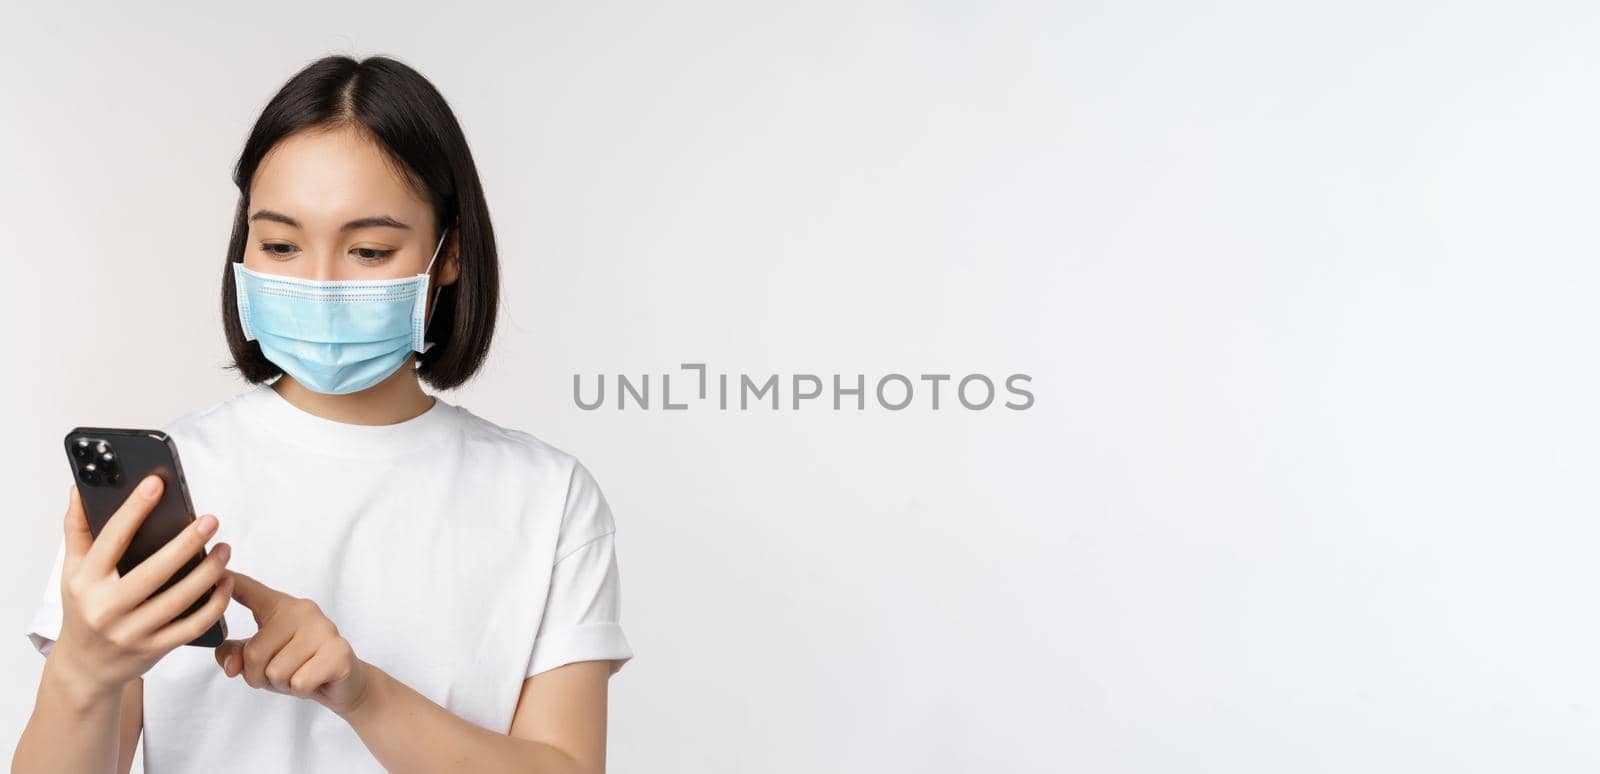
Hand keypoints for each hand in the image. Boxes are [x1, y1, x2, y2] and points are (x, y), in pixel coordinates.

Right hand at [51, 478, 233, 693]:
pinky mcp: (155, 649)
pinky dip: (215, 604)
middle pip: (154, 571)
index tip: (157, 484)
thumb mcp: (73, 571)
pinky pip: (192, 626)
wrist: (85, 667)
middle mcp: (107, 608)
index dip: (134, 510)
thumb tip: (80, 489)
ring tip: (224, 548)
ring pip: (179, 599)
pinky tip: (226, 582)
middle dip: (186, 544)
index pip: (111, 539)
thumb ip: (79, 530)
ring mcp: (132, 632)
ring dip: (208, 572)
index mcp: (86, 582)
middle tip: (210, 520)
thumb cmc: (83, 608)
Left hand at [213, 572, 372, 716]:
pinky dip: (301, 690)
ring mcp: (323, 629)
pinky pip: (299, 682)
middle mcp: (302, 611)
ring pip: (275, 671)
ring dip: (282, 684)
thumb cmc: (298, 666)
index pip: (250, 590)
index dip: (231, 581)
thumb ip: (236, 656)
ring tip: (299, 675)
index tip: (217, 569)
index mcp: (279, 607)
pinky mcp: (338, 652)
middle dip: (259, 676)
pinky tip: (315, 680)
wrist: (344, 683)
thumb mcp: (261, 661)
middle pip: (254, 653)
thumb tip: (232, 666)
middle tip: (281, 673)